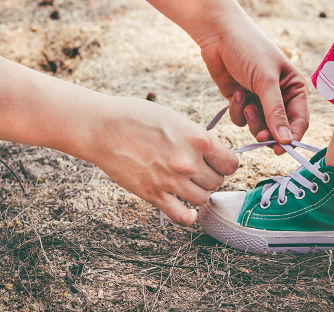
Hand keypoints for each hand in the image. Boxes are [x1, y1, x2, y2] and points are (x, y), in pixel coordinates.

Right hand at [87, 96, 238, 225]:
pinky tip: (186, 208)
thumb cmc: (137, 116)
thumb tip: (212, 154)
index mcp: (199, 139)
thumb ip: (197, 138)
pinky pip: (183, 217)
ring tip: (187, 183)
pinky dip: (188, 216)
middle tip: (197, 169)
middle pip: (217, 181)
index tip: (217, 162)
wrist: (102, 127)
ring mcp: (172, 181)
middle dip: (210, 176)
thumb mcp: (177, 119)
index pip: (231, 163)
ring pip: (203, 198)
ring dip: (198, 192)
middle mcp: (189, 162)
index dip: (225, 163)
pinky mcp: (154, 195)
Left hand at [196, 12, 308, 154]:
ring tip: (245, 105)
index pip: (300, 120)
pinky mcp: (241, 101)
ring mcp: (259, 100)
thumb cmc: (249, 49)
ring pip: (259, 127)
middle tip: (259, 137)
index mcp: (294, 88)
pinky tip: (234, 93)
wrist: (218, 34)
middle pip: (279, 129)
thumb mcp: (265, 81)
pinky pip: (241, 119)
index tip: (280, 149)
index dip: (291, 136)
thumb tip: (286, 140)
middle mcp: (280, 96)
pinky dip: (237, 110)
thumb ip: (275, 112)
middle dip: (268, 131)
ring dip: (252, 121)